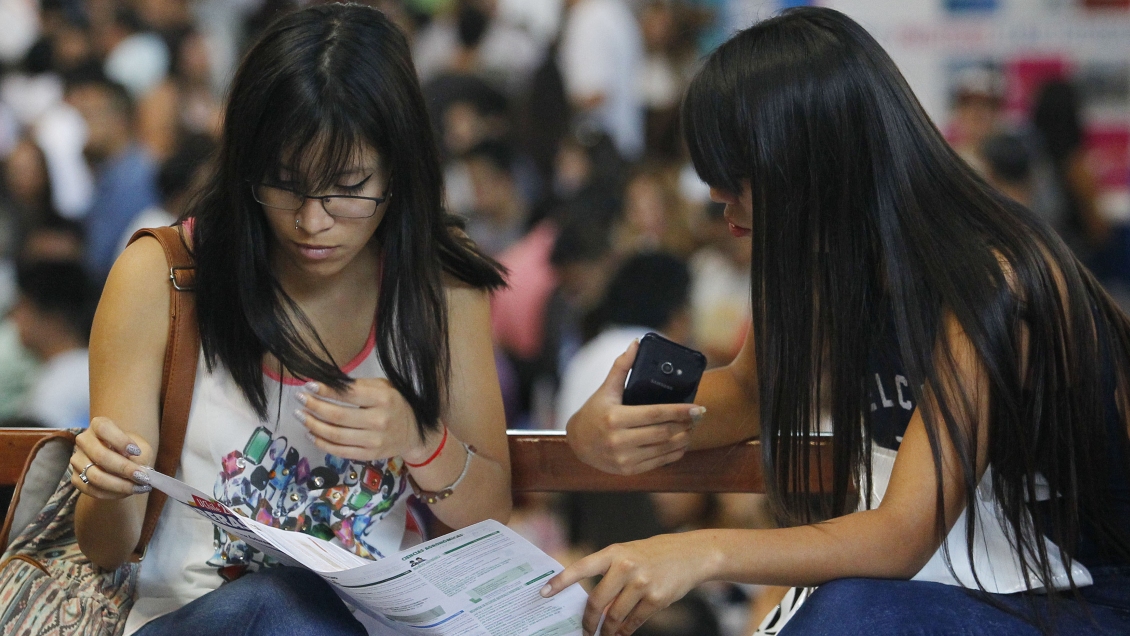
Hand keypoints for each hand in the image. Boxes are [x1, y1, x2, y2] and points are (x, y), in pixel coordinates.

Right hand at [70, 417, 153, 497]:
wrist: (120, 463)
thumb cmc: (132, 451)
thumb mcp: (142, 448)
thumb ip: (141, 456)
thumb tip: (140, 471)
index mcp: (98, 425)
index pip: (103, 428)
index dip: (120, 440)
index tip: (136, 452)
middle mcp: (84, 441)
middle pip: (100, 455)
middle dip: (124, 469)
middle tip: (143, 477)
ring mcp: (77, 460)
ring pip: (95, 476)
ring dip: (120, 485)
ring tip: (139, 487)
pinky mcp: (76, 478)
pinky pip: (92, 490)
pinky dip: (112, 493)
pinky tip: (128, 492)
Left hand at [296, 379, 436, 461]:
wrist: (414, 432)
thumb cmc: (395, 404)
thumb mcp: (384, 387)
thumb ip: (359, 386)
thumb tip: (327, 384)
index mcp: (383, 399)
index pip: (348, 394)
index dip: (325, 390)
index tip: (308, 385)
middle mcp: (379, 420)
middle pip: (337, 415)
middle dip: (314, 406)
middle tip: (299, 399)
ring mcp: (374, 441)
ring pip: (335, 435)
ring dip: (313, 425)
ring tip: (301, 416)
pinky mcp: (369, 455)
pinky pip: (340, 451)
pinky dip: (322, 442)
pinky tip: (311, 433)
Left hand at [540, 532, 715, 635]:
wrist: (690, 554)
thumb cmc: (653, 554)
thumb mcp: (628, 554)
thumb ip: (609, 575)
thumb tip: (592, 606)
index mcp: (614, 552)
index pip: (581, 568)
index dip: (561, 581)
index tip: (543, 593)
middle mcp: (626, 566)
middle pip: (596, 601)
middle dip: (587, 621)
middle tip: (583, 630)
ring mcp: (642, 583)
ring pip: (614, 616)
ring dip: (606, 631)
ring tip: (602, 635)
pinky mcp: (656, 598)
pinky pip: (633, 622)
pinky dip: (624, 631)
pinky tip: (621, 633)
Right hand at [566, 340, 704, 474]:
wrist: (578, 443)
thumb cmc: (594, 412)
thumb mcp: (606, 389)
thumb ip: (622, 366)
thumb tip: (636, 343)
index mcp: (615, 418)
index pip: (655, 414)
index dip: (679, 411)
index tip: (697, 408)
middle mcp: (619, 440)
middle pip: (663, 433)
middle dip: (685, 425)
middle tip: (698, 416)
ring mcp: (624, 458)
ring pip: (664, 449)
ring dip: (683, 439)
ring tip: (692, 429)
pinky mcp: (628, 470)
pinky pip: (658, 462)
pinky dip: (674, 453)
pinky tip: (681, 444)